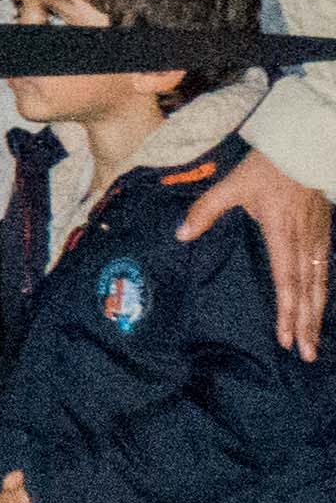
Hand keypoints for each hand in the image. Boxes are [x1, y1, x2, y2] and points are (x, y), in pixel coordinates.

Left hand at [176, 145, 332, 355]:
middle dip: (307, 324)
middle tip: (306, 354)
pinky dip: (324, 291)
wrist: (305, 148)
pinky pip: (325, 269)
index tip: (286, 338)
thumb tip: (181, 235)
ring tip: (315, 340)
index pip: (286, 283)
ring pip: (320, 284)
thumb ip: (206, 211)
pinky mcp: (325, 232)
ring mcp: (318, 239)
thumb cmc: (267, 169)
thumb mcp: (232, 186)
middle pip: (308, 292)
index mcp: (282, 236)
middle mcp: (303, 244)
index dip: (287, 313)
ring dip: (318, 314)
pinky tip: (321, 306)